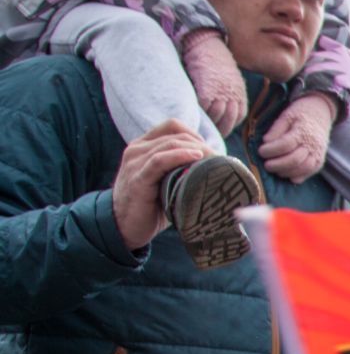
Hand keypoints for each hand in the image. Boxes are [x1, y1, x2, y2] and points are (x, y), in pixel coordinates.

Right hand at [112, 119, 211, 250]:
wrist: (124, 227)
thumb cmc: (151, 205)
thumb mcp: (166, 181)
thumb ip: (181, 169)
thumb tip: (217, 168)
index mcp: (144, 146)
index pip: (173, 126)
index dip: (195, 135)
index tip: (212, 152)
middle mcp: (137, 149)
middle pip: (176, 135)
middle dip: (202, 144)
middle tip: (220, 161)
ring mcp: (135, 162)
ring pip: (170, 144)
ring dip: (197, 150)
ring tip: (215, 162)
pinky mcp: (137, 178)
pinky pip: (159, 160)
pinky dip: (180, 156)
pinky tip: (197, 158)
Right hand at [181, 29, 244, 134]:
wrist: (208, 45)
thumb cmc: (216, 62)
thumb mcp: (231, 79)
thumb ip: (230, 94)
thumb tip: (222, 110)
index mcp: (240, 94)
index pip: (238, 117)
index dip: (229, 126)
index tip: (221, 133)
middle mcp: (232, 95)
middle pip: (228, 120)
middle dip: (220, 130)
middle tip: (209, 135)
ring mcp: (220, 93)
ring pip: (216, 116)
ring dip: (209, 124)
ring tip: (200, 129)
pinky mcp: (206, 90)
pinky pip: (204, 107)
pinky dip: (200, 113)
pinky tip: (194, 116)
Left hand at [258, 93, 333, 180]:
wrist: (321, 112)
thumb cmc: (300, 113)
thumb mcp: (286, 115)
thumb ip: (276, 129)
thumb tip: (266, 142)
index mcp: (303, 130)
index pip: (286, 144)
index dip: (271, 150)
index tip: (260, 151)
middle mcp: (312, 143)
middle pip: (294, 159)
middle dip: (277, 164)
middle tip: (266, 164)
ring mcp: (318, 152)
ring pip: (303, 168)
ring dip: (287, 171)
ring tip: (275, 169)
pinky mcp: (320, 159)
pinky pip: (311, 171)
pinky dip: (299, 176)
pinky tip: (287, 174)